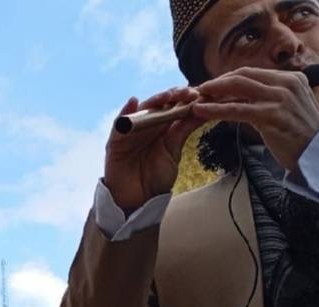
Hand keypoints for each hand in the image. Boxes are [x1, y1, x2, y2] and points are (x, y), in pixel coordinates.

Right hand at [104, 87, 206, 211]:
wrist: (138, 201)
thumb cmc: (155, 178)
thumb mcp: (174, 151)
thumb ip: (183, 130)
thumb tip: (202, 110)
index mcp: (161, 128)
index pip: (172, 107)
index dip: (185, 99)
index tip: (201, 94)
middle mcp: (145, 127)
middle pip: (158, 105)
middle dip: (173, 96)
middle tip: (189, 93)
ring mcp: (130, 132)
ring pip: (142, 111)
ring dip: (154, 101)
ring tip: (168, 95)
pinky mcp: (116, 141)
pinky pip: (119, 125)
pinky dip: (125, 112)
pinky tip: (133, 102)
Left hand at [193, 67, 318, 171]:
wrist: (318, 155)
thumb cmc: (298, 135)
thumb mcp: (285, 108)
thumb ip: (266, 98)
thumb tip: (236, 96)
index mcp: (291, 78)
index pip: (251, 72)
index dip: (227, 78)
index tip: (210, 86)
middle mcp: (287, 83)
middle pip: (242, 76)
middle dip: (217, 83)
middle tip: (197, 91)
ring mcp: (281, 98)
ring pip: (237, 89)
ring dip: (212, 93)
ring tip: (193, 100)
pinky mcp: (272, 115)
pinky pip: (237, 109)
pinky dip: (216, 109)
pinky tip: (200, 111)